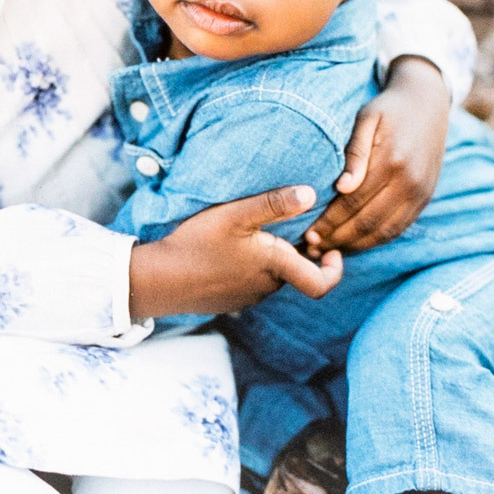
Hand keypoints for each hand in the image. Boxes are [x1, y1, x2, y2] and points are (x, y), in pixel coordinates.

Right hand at [127, 185, 342, 320]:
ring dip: (270, 259)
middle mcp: (266, 288)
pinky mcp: (228, 299)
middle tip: (285, 226)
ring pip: (271, 277)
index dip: (334, 270)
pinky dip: (250, 267)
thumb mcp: (235, 214)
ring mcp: (246, 297)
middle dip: (295, 252)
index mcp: (275, 267)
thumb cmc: (197, 244)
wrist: (159, 280)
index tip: (331, 250)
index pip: (321, 284)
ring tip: (252, 234)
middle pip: (294, 272)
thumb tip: (311, 194)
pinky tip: (229, 249)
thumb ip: (274, 204)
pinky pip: (250, 283)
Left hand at [305, 57, 450, 255]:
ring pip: (384, 232)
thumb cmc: (388, 108)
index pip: (353, 202)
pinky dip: (376, 240)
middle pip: (368, 222)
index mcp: (391, 161)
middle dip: (337, 239)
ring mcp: (421, 193)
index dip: (329, 221)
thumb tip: (342, 188)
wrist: (428, 102)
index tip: (308, 233)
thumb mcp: (367, 118)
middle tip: (312, 248)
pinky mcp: (425, 198)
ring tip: (329, 251)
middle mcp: (410, 182)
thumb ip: (355, 153)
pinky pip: (399, 228)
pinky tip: (355, 243)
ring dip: (355, 246)